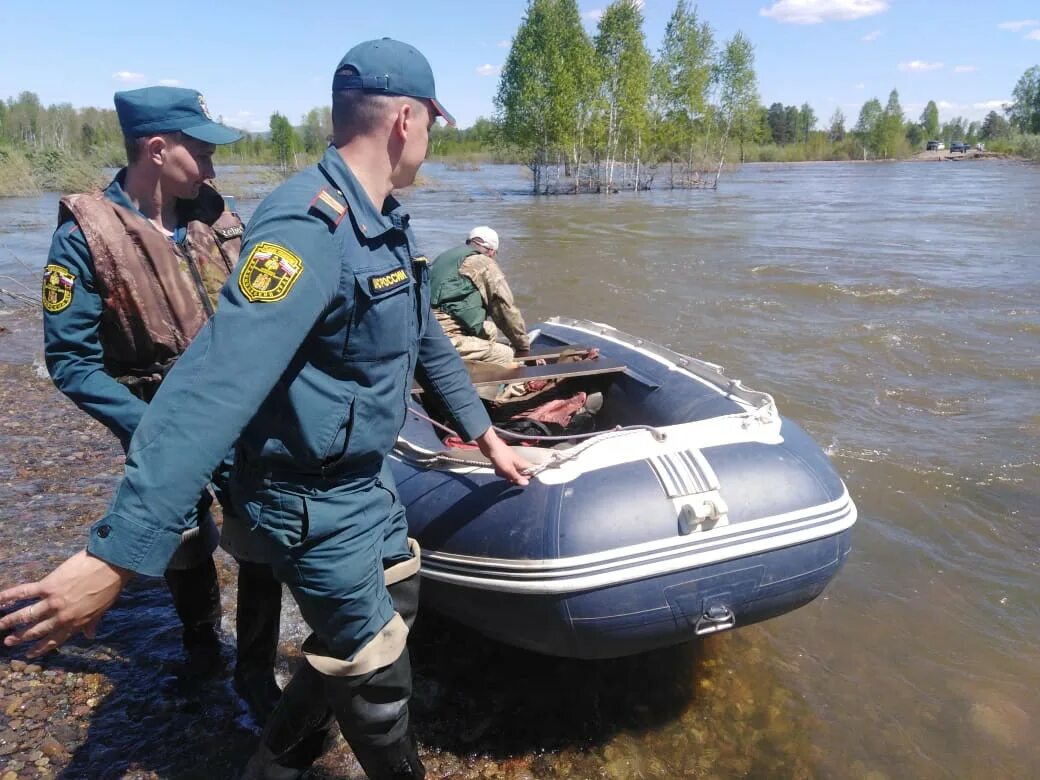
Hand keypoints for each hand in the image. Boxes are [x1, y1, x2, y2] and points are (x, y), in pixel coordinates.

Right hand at [0, 550, 130, 657]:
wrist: (112, 565)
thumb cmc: (111, 586)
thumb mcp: (103, 609)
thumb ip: (92, 623)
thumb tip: (90, 636)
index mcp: (76, 623)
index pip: (54, 640)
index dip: (40, 648)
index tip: (29, 654)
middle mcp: (62, 616)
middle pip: (37, 630)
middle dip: (21, 637)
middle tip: (9, 642)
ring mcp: (53, 602)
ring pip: (26, 614)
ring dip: (10, 621)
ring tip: (0, 627)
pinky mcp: (48, 586)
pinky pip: (25, 592)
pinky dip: (9, 596)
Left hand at [475, 427, 531, 485]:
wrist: (489, 446)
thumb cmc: (500, 456)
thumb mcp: (509, 470)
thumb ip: (517, 477)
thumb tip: (526, 483)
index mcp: (522, 464)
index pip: (531, 473)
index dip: (526, 478)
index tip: (519, 481)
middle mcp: (518, 463)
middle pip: (519, 475)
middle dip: (512, 478)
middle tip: (507, 476)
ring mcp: (511, 463)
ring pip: (510, 474)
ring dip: (504, 474)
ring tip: (500, 470)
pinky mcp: (504, 463)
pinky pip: (504, 471)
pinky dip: (500, 471)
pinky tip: (496, 468)